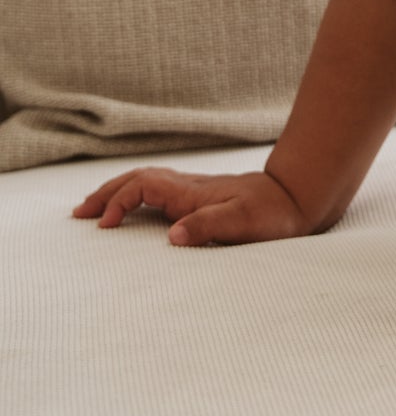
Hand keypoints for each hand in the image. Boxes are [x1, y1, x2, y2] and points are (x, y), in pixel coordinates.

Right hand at [70, 167, 313, 246]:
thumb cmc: (272, 214)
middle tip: (78, 213)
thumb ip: (209, 226)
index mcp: (191, 192)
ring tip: (93, 210)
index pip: (143, 186)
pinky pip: (156, 194)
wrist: (296, 199)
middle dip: (106, 193)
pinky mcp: (200, 200)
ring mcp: (192, 192)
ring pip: (145, 184)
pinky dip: (135, 199)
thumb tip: (173, 235)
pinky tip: (131, 212)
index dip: (119, 202)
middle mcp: (187, 188)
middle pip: (137, 180)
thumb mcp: (243, 223)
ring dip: (117, 194)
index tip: (106, 226)